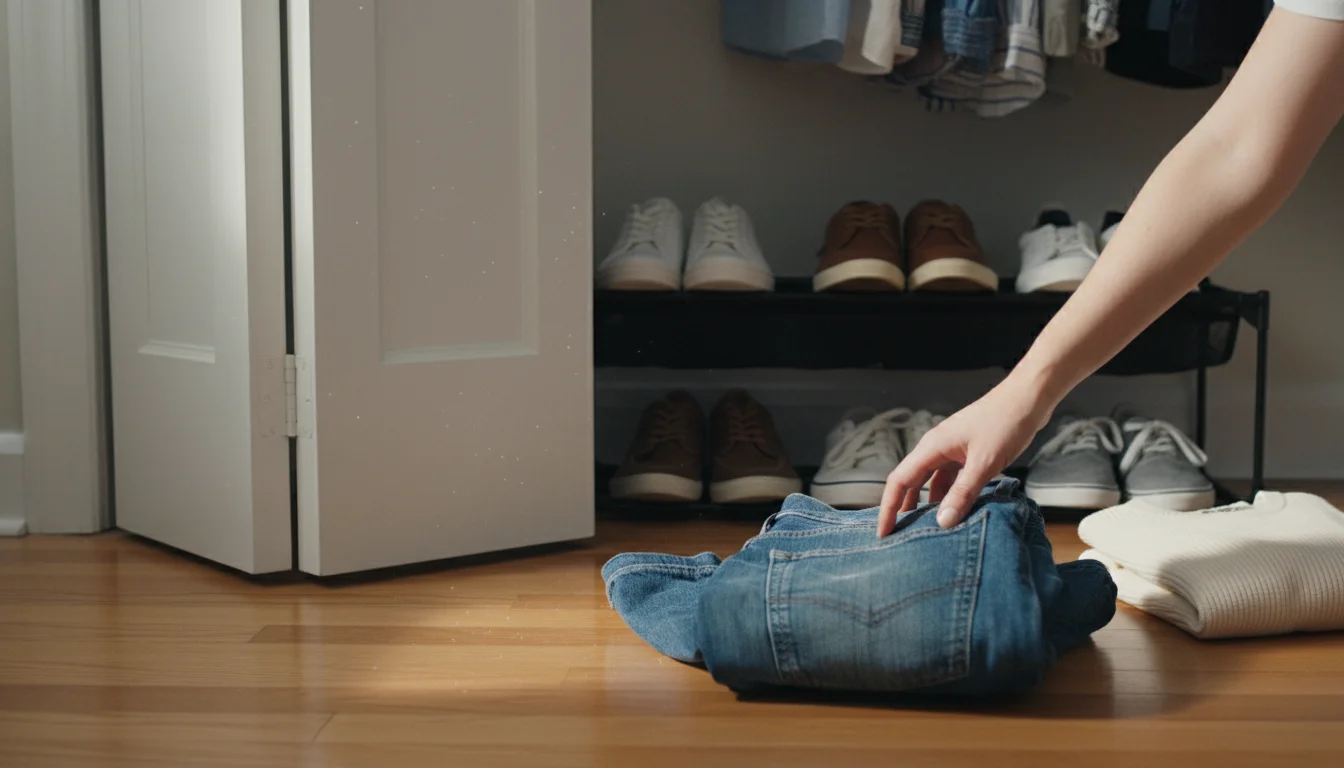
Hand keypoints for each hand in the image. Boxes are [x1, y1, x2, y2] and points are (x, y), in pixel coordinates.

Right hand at [878, 378, 1053, 535]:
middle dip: (902, 509)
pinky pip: (950, 478)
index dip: (888, 508)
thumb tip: (943, 522)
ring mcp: (952, 450)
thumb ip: (963, 493)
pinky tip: (955, 511)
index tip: (883, 532)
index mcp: (932, 447)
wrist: (1028, 398)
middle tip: (900, 537)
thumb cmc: (1005, 422)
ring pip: (931, 482)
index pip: (899, 481)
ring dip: (927, 504)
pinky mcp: (967, 452)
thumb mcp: (984, 462)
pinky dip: (949, 495)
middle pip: (910, 482)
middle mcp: (936, 448)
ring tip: (926, 530)